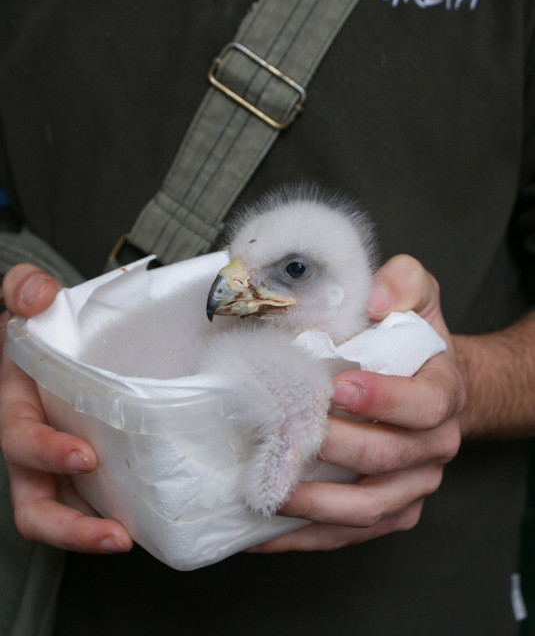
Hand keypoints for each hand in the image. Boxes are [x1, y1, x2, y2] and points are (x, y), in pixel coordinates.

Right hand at [0, 264, 131, 552]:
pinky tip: (150, 521)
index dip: (47, 452)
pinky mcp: (87, 471)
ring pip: (61, 517)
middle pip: (35, 504)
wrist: (56, 334)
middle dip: (69, 524)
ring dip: (90, 536)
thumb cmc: (41, 324)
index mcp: (16, 406)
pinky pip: (95, 504)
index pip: (21, 440)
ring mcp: (58, 464)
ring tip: (127, 542)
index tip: (85, 455)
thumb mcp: (26, 296)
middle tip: (111, 530)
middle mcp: (34, 445)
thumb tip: (37, 297)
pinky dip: (116, 517)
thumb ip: (24, 287)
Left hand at [248, 254, 464, 552]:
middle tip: (287, 431)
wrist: (430, 380)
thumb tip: (374, 300)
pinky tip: (265, 532)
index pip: (425, 405)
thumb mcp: (416, 293)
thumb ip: (401, 282)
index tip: (338, 387)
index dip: (384, 399)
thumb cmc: (414, 339)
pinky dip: (308, 537)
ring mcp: (413, 485)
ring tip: (270, 487)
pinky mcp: (391, 511)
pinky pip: (351, 535)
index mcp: (444, 393)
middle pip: (389, 457)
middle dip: (336, 446)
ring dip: (318, 503)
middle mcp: (435, 446)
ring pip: (369, 508)